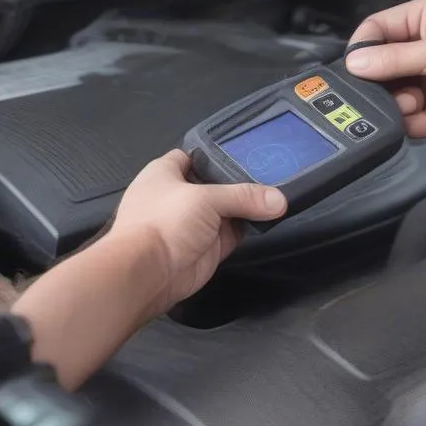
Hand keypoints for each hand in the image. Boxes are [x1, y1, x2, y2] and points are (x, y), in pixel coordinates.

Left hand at [111, 150, 286, 312]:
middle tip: (272, 175)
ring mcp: (193, 223)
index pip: (194, 155)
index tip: (246, 152)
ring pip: (228, 210)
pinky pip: (233, 233)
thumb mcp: (205, 198)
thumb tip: (277, 201)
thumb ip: (243, 196)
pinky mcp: (207, 247)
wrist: (148, 274)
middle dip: (240, 182)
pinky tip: (268, 219)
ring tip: (277, 196)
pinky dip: (249, 228)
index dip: (218, 153)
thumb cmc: (163, 222)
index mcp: (165, 173)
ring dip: (248, 207)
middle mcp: (179, 196)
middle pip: (216, 183)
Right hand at [346, 0, 425, 145]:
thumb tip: (356, 62)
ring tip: (423, 107)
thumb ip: (392, 59)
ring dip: (406, 106)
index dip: (365, 48)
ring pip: (393, 95)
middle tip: (397, 94)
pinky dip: (423, 122)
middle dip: (387, 85)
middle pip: (382, 65)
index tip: (357, 69)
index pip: (379, 26)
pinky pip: (410, 116)